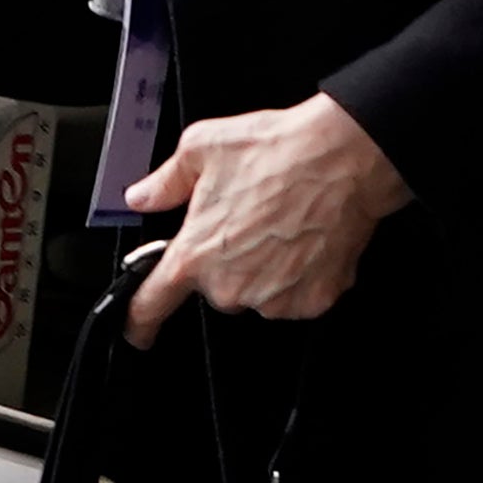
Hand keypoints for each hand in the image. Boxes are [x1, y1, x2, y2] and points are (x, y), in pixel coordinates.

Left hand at [123, 97, 411, 335]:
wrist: (346, 157)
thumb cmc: (278, 150)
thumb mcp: (201, 148)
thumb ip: (164, 182)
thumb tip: (142, 196)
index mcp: (195, 254)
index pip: (152, 303)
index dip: (139, 322)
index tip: (137, 333)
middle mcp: (231, 285)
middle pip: (216, 289)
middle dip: (225, 261)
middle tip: (249, 221)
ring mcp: (273, 298)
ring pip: (257, 293)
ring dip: (264, 269)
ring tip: (281, 224)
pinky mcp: (313, 301)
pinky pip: (296, 296)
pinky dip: (300, 275)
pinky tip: (306, 239)